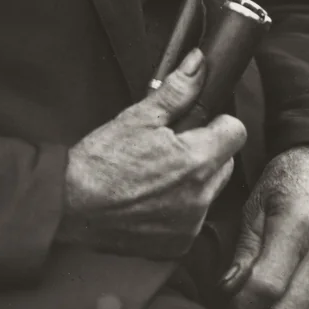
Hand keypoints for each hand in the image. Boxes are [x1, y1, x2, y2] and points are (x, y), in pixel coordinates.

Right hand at [58, 48, 246, 259]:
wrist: (71, 203)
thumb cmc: (102, 160)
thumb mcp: (139, 116)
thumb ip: (177, 90)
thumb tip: (199, 64)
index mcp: (197, 160)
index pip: (236, 132)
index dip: (217, 123)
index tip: (197, 125)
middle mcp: (201, 196)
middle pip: (225, 162)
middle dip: (205, 151)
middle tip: (170, 147)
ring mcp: (190, 223)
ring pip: (210, 191)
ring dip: (193, 181)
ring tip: (157, 174)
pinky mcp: (177, 244)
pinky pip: (192, 218)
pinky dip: (179, 208)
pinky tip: (152, 198)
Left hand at [221, 146, 308, 308]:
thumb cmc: (284, 183)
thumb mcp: (254, 206)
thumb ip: (243, 251)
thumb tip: (229, 290)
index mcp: (295, 225)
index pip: (267, 285)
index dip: (243, 303)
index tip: (232, 303)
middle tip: (252, 295)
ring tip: (277, 297)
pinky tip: (300, 298)